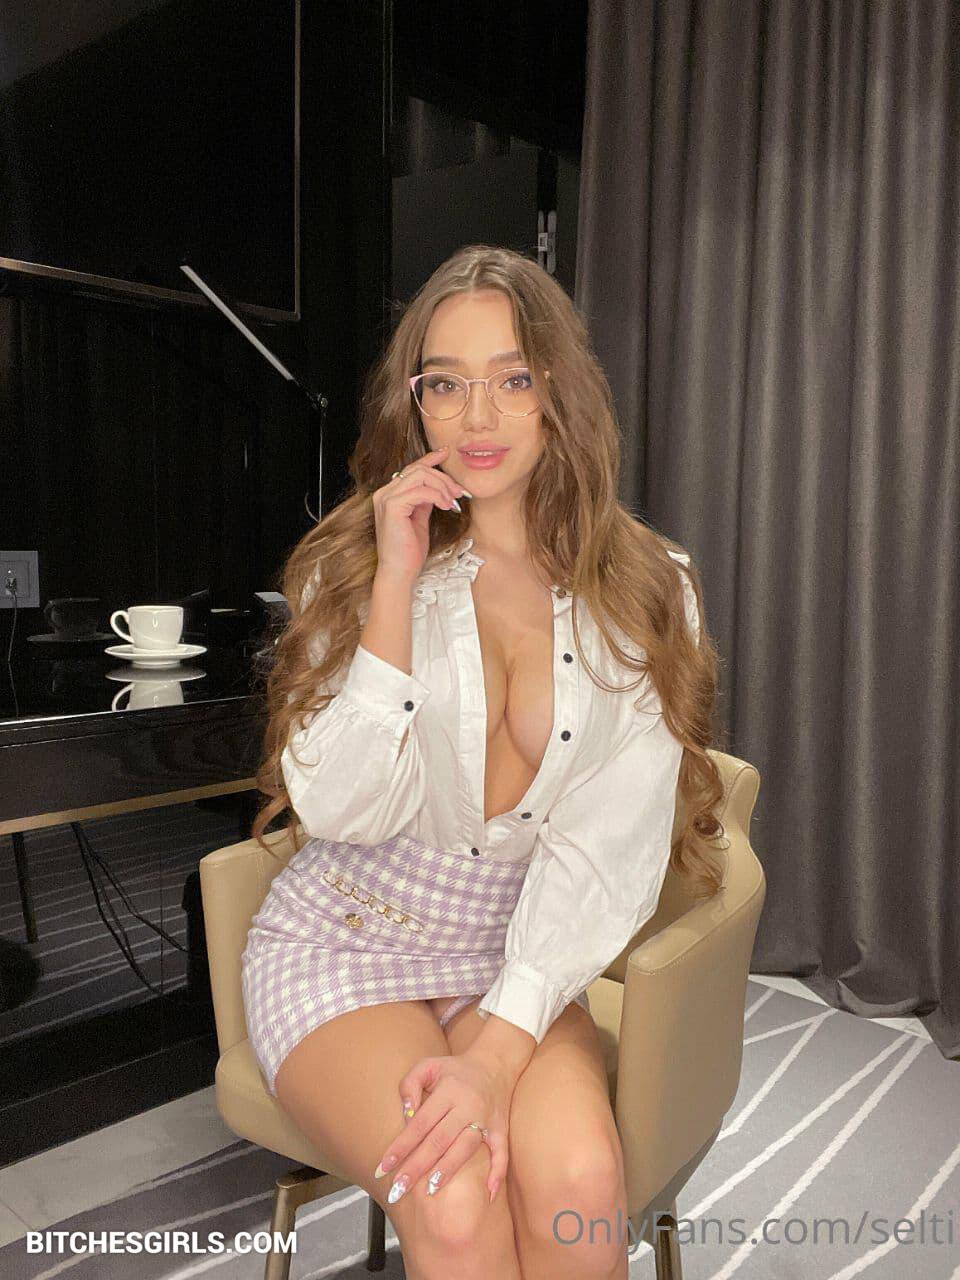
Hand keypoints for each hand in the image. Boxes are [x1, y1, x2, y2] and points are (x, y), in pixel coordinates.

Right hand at [372, 446, 470, 580]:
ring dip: (442, 486)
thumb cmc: (409, 551)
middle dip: (443, 478)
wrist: (399, 573)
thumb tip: (438, 489)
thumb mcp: (419, 520)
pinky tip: (445, 506)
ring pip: (419, 476)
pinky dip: (437, 496)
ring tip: (453, 501)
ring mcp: (386, 499)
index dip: (430, 459)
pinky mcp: (392, 507)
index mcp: (389, 495)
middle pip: (418, 469)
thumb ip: (424, 502)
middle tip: (459, 492)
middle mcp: (384, 493)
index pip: (411, 469)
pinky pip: (420, 491)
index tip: (446, 453)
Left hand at [373, 1046, 517, 1203]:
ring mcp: (486, 1119)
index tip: (384, 1167)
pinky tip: (489, 1193)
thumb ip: (410, 1084)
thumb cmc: (455, 1069)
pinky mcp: (501, 1129)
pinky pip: (502, 1152)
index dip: (401, 1146)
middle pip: (439, 1140)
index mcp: (448, 1090)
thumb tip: (405, 1114)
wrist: (495, 1063)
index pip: (420, 1123)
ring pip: (466, 1147)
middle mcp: (468, 1105)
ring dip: (448, 1169)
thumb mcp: (428, 1065)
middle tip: (398, 1188)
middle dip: (417, 1166)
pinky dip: (497, 1172)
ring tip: (430, 1190)